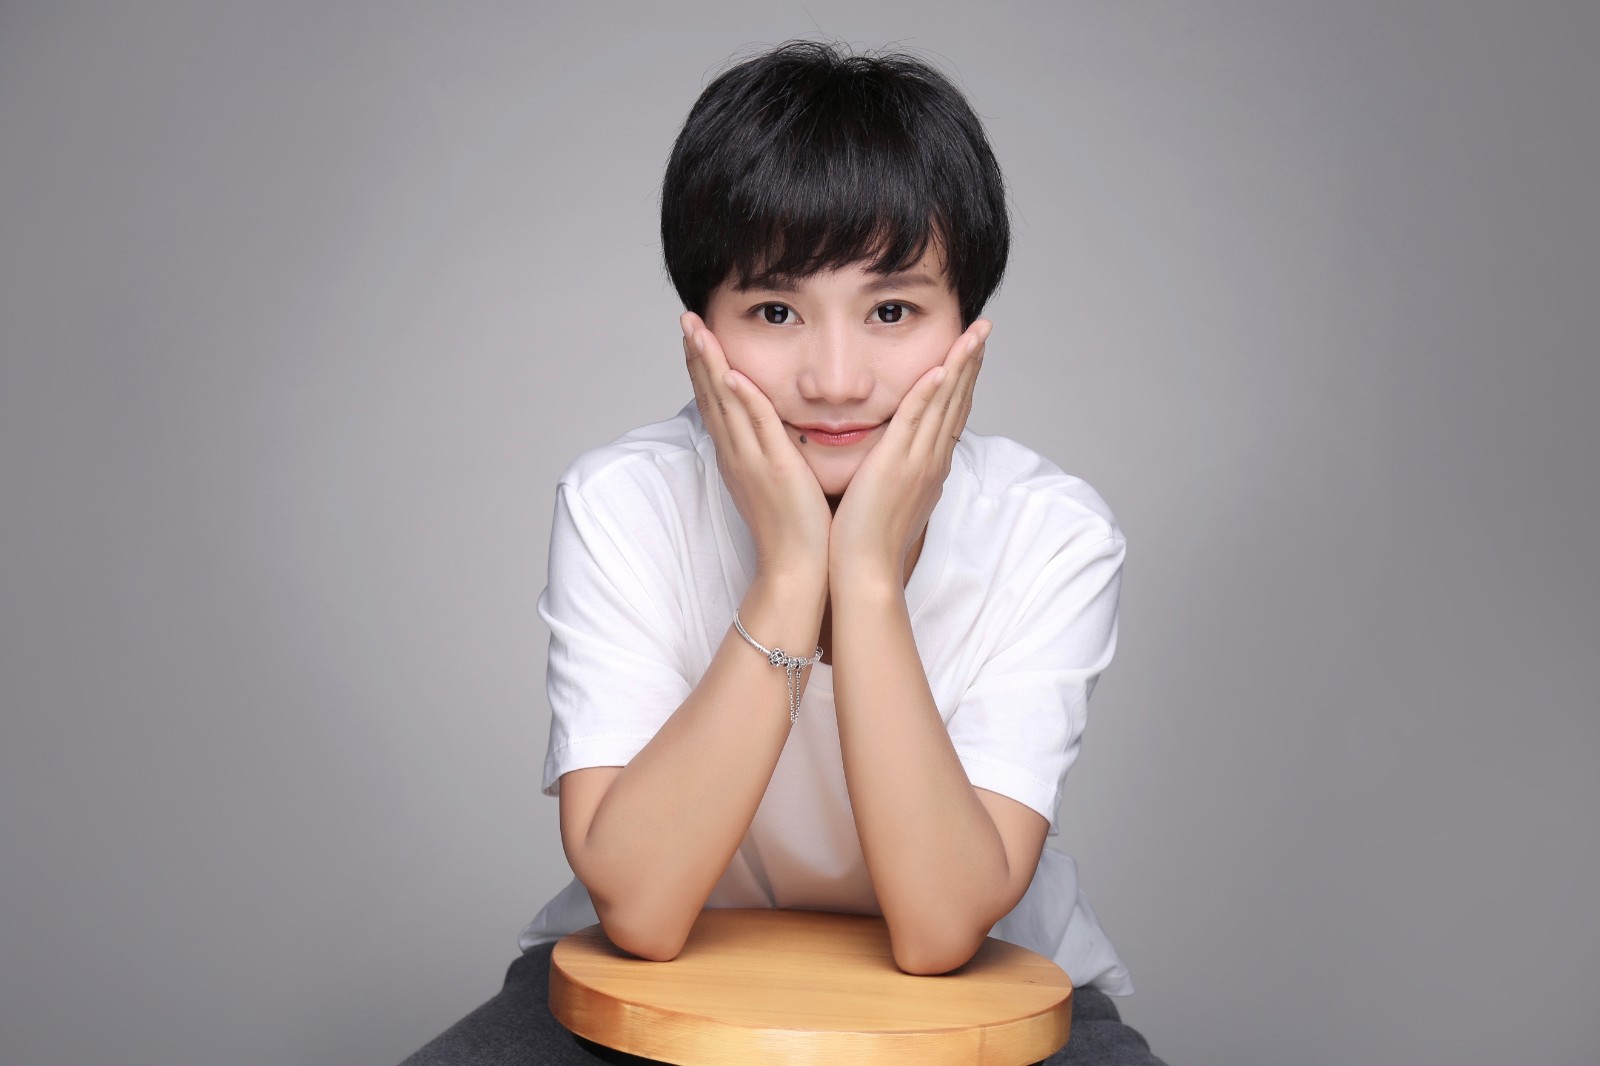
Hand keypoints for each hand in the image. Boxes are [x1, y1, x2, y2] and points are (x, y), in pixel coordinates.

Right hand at [682, 312, 831, 581]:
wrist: (797, 569)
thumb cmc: (795, 530)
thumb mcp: (778, 483)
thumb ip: (774, 454)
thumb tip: (779, 435)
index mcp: (738, 457)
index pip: (715, 402)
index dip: (704, 367)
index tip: (697, 335)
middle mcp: (737, 454)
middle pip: (710, 395)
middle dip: (697, 354)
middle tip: (685, 317)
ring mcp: (751, 461)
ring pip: (725, 403)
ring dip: (710, 364)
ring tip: (696, 329)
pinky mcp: (774, 469)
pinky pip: (755, 427)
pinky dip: (742, 400)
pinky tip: (731, 373)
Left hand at [829, 319, 989, 584]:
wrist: (865, 570)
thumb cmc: (869, 539)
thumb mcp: (891, 496)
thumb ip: (895, 471)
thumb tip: (893, 458)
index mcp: (930, 466)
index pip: (952, 411)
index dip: (964, 378)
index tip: (971, 349)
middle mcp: (931, 459)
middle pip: (958, 400)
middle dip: (972, 361)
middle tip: (984, 327)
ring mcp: (917, 461)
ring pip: (944, 403)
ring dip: (960, 365)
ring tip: (974, 333)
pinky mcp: (896, 465)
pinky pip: (916, 421)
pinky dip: (929, 394)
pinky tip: (941, 368)